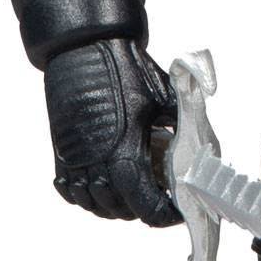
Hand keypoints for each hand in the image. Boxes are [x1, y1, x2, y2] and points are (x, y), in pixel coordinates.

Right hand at [42, 37, 179, 225]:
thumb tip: (199, 140)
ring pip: (94, 205)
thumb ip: (182, 123)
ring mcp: (75, 161)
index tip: (176, 208)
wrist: (85, 46)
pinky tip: (103, 182)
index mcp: (124, 153)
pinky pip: (71, 191)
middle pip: (120, 211)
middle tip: (160, 193)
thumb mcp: (164, 97)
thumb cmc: (122, 67)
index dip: (164, 214)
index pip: (145, 206)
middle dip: (144, 208)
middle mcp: (96, 164)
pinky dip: (87, 195)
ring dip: (116, 204)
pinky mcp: (61, 153)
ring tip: (135, 188)